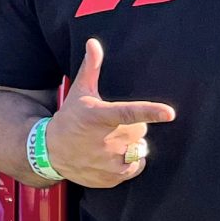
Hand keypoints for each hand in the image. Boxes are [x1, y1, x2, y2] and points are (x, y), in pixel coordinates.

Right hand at [45, 38, 174, 188]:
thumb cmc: (69, 118)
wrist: (49, 152)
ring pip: (138, 150)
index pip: (129, 113)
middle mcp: (105, 141)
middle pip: (139, 131)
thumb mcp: (79, 93)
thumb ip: (91, 68)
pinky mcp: (110, 178)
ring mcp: (108, 162)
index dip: (151, 112)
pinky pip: (134, 168)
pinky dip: (129, 163)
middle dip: (131, 128)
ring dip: (131, 146)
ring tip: (112, 143)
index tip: (170, 113)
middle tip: (112, 127)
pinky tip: (113, 157)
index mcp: (99, 117)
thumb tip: (93, 42)